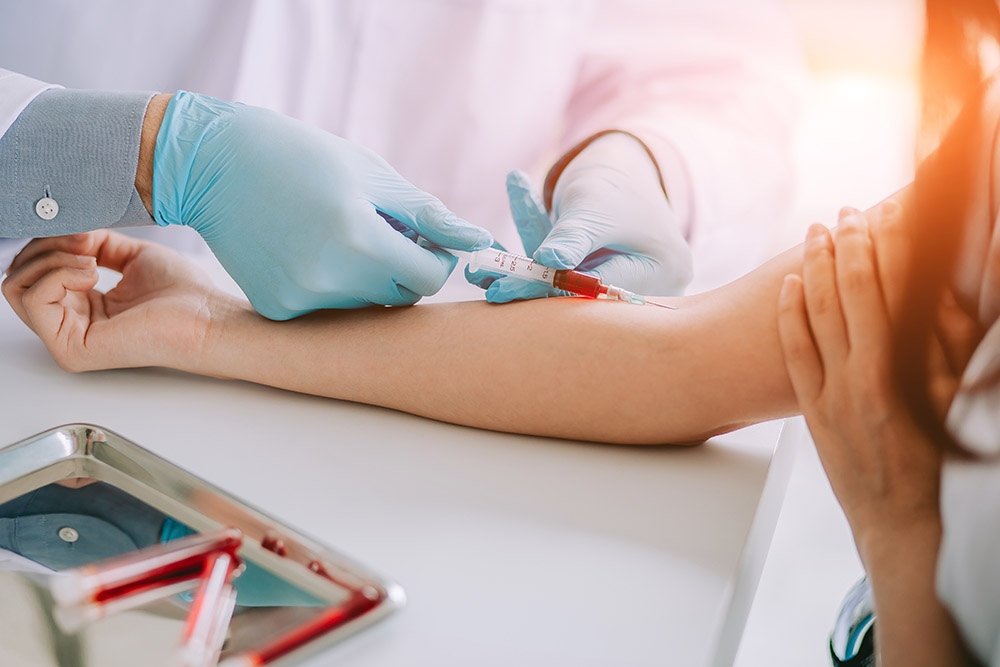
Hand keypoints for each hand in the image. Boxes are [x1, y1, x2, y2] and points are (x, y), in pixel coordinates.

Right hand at [2, 231, 227, 371]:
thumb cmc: (181, 292)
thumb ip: (93, 243)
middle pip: (18, 277)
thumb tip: (68, 231)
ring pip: (18, 286)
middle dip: (46, 247)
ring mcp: (66, 340)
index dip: (50, 242)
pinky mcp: (71, 349)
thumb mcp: (130, 255)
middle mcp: (69, 325)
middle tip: (85, 242)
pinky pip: (35, 299)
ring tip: (92, 260)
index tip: (84, 231)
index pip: (34, 271)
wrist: (206, 316)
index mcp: (81, 306)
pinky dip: (59, 274)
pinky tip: (92, 274)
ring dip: (52, 259)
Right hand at [152, 92, 492, 319]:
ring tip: (337, 233)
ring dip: (368, 276)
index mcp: (358, 238)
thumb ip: (427, 214)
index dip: (434, 258)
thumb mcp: (372, 174)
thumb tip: (479, 241)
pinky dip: (332, 285)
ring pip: (366, 304)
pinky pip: (330, 308)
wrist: (214, 164)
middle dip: (403, 267)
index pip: (430, 278)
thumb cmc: (303, 157)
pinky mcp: (278, 309)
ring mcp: (299, 299)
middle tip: (379, 230)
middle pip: (401, 295)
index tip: (421, 237)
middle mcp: (328, 278)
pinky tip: (307, 249)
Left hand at [470, 133, 691, 302]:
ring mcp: (628, 290)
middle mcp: (652, 288)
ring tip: (479, 277)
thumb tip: (548, 263)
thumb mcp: (592, 206)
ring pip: (566, 290)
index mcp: (664, 271)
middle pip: (583, 296)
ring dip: (524, 280)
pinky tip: (489, 270)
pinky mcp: (599, 288)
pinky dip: (530, 270)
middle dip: (532, 288)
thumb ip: (572, 236)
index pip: (599, 290)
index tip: (504, 290)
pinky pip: (561, 280)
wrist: (623, 167)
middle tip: (487, 288)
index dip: (549, 289)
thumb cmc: (614, 181)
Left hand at [776, 206, 944, 556]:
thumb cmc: (940, 465)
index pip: (890, 292)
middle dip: (846, 247)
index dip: (886, 248)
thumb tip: (944, 292)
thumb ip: (949, 345)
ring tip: (814, 233)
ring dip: (813, 269)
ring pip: (816, 316)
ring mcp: (831, 393)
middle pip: (847, 295)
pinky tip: (789, 287)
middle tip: (845, 211)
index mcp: (901, 372)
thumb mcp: (954, 402)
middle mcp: (860, 376)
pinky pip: (795, 354)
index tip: (885, 214)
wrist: (903, 524)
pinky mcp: (813, 410)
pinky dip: (789, 317)